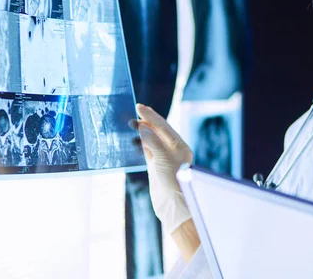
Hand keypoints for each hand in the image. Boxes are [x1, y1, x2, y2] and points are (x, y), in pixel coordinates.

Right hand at [135, 103, 193, 234]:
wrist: (172, 206)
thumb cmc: (172, 182)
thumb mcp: (162, 159)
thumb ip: (153, 142)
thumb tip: (143, 128)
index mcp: (180, 146)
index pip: (164, 126)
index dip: (151, 116)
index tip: (139, 107)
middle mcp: (174, 151)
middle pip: (159, 132)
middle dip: (147, 122)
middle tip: (134, 112)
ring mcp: (165, 159)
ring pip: (153, 141)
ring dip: (143, 132)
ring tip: (131, 123)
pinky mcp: (157, 168)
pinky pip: (148, 151)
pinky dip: (141, 144)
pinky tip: (134, 138)